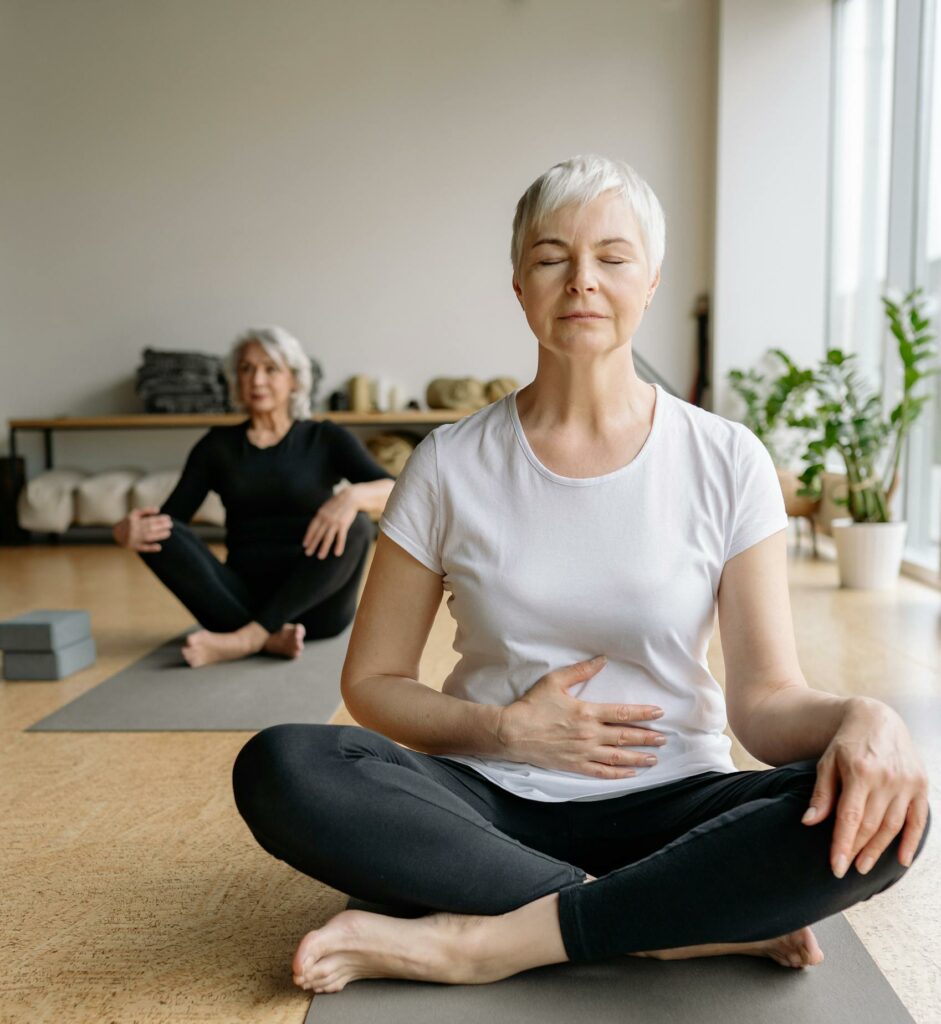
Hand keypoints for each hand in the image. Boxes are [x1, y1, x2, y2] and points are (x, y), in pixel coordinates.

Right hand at [112, 506, 172, 551]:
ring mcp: (133, 538)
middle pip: (150, 527)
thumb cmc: (127, 522)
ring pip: (148, 536)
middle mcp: (133, 529)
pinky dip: (150, 548)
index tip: (168, 518)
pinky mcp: (133, 547)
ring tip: (168, 533)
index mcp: (134, 520)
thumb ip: (145, 511)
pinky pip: (142, 548)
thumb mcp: (134, 514)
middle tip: (171, 525)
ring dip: (159, 535)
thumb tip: (158, 510)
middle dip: (161, 526)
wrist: (114, 534)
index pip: (149, 519)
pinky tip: (158, 547)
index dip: (160, 519)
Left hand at [302, 488, 360, 558]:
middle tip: (308, 554)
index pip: (312, 528)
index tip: (304, 545)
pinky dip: (339, 545)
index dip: (308, 537)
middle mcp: (326, 519)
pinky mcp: (344, 524)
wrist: (350, 497)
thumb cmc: (338, 503)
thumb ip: (320, 515)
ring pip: (328, 538)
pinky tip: (337, 553)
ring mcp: (335, 522)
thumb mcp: (326, 507)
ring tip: (320, 556)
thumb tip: (315, 524)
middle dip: (313, 545)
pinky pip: (341, 537)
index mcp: (320, 514)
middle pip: (318, 534)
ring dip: (323, 548)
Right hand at [496, 655, 667, 777]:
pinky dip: (618, 774)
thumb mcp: (555, 681)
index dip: (643, 714)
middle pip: (625, 737)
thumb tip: (601, 659)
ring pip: (617, 757)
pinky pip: (601, 772)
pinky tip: (630, 774)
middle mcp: (589, 734)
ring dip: (638, 758)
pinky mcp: (575, 765)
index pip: (622, 713)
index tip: (659, 713)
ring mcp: (583, 752)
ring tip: (654, 758)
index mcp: (587, 712)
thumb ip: (580, 671)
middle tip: (664, 739)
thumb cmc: (532, 706)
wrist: (513, 732)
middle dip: (647, 737)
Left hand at [801, 697, 929, 877]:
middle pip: (871, 824)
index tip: (836, 867)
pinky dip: (911, 841)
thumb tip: (809, 823)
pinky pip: (918, 819)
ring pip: (893, 825)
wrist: (877, 718)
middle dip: (857, 850)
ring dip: (879, 849)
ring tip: (863, 866)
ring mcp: (906, 781)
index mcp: (860, 771)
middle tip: (847, 868)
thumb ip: (821, 794)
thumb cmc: (846, 743)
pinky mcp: (921, 783)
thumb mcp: (827, 762)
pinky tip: (900, 860)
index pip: (850, 817)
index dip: (842, 844)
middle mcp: (886, 778)